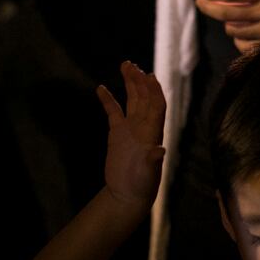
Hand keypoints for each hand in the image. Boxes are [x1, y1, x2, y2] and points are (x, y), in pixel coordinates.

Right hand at [96, 61, 165, 212]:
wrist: (127, 194)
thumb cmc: (142, 184)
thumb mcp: (148, 172)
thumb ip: (153, 161)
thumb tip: (159, 151)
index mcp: (153, 131)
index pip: (157, 104)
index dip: (154, 90)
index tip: (148, 75)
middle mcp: (144, 125)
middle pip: (144, 97)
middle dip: (139, 80)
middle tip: (130, 64)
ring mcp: (130, 128)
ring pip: (131, 99)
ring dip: (129, 83)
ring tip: (124, 65)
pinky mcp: (117, 133)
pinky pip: (113, 111)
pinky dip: (108, 100)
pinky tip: (100, 88)